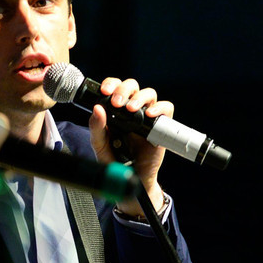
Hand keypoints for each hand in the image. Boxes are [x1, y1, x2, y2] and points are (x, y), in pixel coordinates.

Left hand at [89, 77, 170, 214]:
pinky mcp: (160, 126)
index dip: (111, 84)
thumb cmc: (115, 161)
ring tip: (130, 109)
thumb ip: (96, 128)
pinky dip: (160, 107)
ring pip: (149, 94)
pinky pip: (167, 109)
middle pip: (132, 86)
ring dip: (139, 97)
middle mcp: (131, 111)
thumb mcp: (99, 146)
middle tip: (116, 102)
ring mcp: (147, 117)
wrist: (131, 179)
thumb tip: (97, 109)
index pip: (114, 88)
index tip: (104, 91)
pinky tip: (150, 114)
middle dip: (123, 89)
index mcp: (114, 111)